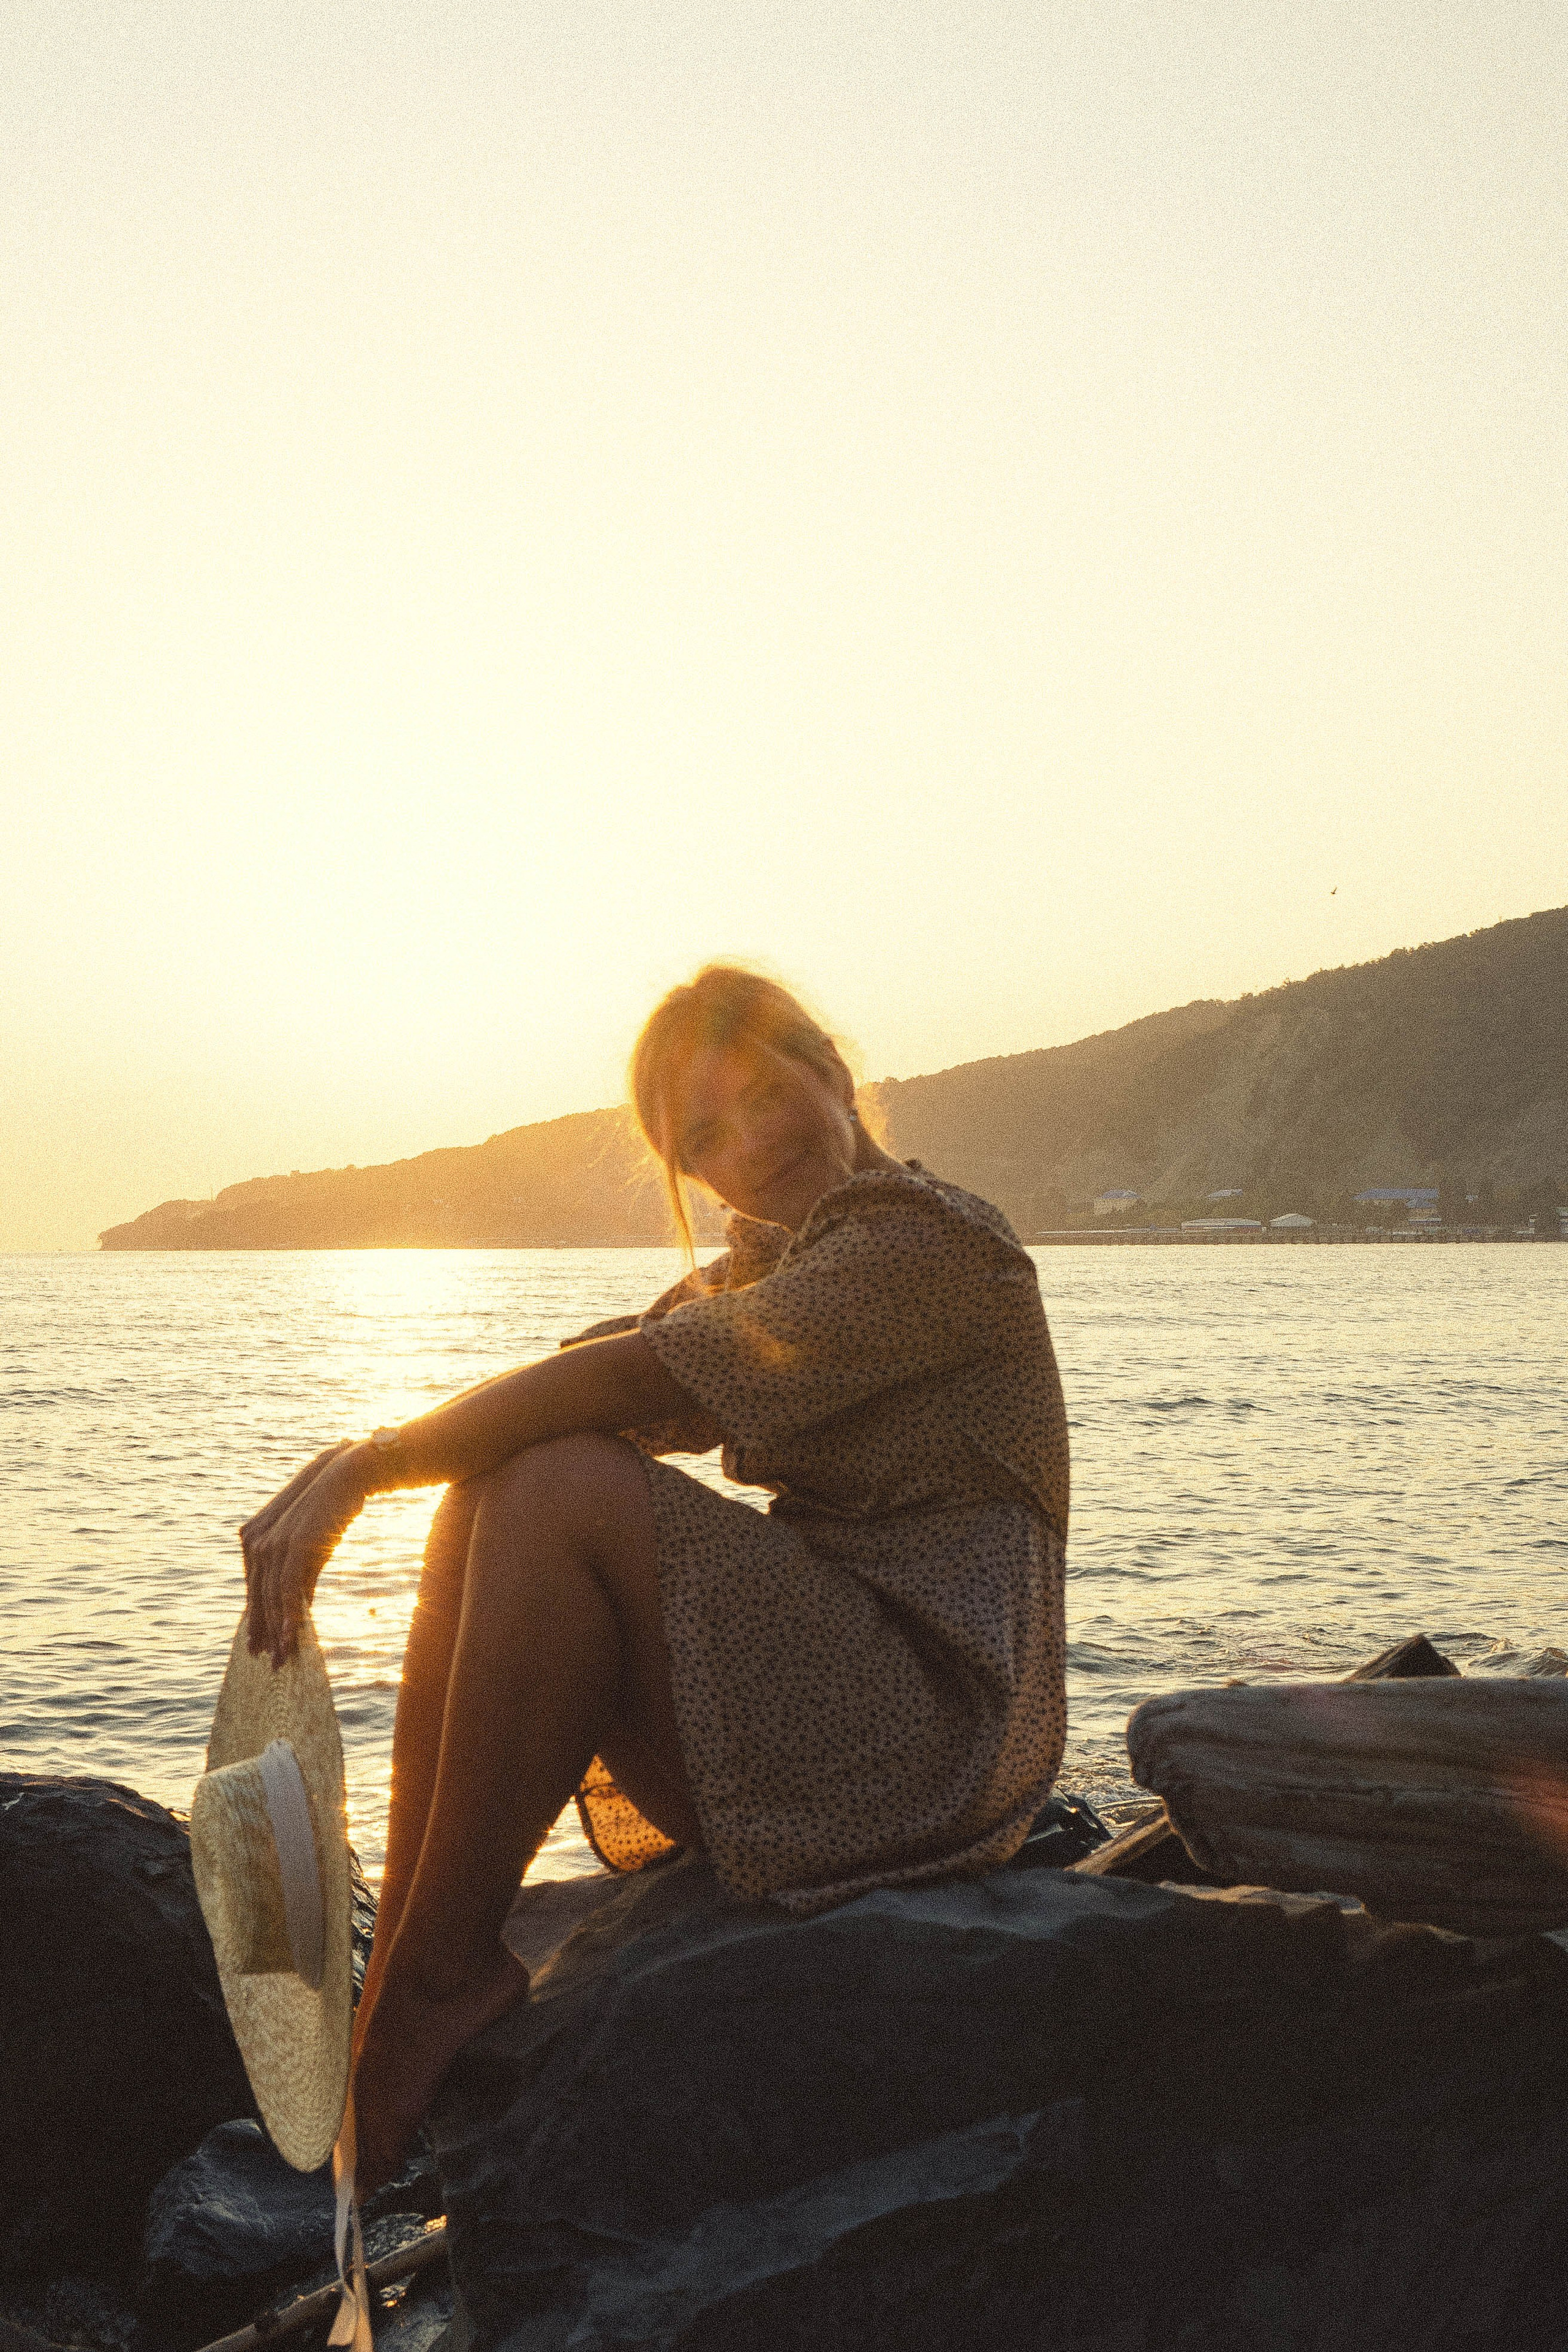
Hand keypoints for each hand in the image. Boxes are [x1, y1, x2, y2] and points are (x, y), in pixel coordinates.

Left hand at [240, 1442, 369, 1665]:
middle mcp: (254, 1540)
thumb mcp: (312, 1548)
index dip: (258, 1621)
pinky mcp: (291, 1544)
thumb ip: (300, 1578)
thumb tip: (299, 1613)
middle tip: (271, 1664)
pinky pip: (287, 1588)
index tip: (260, 1648)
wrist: (349, 1475)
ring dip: (278, 1632)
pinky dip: (290, 1615)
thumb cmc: (332, 1510)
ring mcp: (271, 1541)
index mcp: (253, 1538)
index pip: (253, 1589)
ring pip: (271, 1598)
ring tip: (285, 1659)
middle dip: (264, 1634)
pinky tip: (294, 1638)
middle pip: (257, 1597)